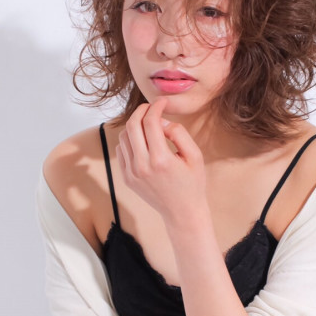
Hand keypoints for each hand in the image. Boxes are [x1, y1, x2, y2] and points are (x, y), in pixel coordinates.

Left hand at [116, 99, 205, 225]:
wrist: (182, 213)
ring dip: (134, 125)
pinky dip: (129, 140)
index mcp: (161, 159)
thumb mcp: (194, 156)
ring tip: (148, 125)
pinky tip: (142, 141)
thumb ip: (179, 133)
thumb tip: (162, 121)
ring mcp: (131, 173)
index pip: (151, 122)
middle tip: (151, 107)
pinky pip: (121, 151)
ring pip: (123, 137)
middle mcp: (142, 166)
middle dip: (141, 111)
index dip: (156, 107)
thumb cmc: (192, 184)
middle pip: (132, 126)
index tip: (162, 102)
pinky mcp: (127, 178)